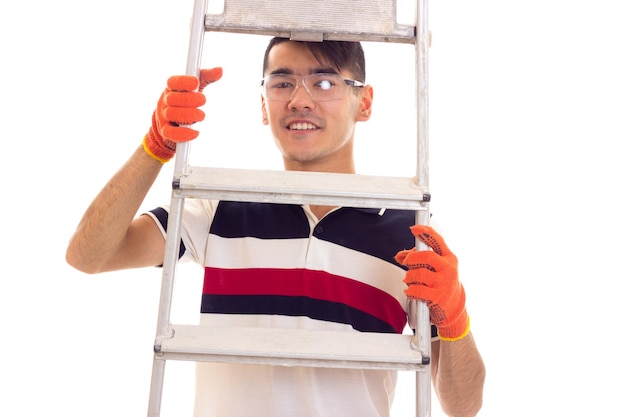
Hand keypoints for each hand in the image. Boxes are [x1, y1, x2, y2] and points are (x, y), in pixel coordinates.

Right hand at [143, 67, 222, 162]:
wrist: (172, 123)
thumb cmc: (186, 101)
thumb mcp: (195, 87)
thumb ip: (206, 77)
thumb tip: (220, 70)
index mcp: (171, 88)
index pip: (173, 82)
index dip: (184, 82)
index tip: (196, 83)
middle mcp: (165, 101)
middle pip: (172, 98)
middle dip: (189, 99)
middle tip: (203, 100)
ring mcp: (164, 116)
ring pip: (171, 114)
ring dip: (189, 115)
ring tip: (201, 115)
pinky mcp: (166, 131)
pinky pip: (171, 133)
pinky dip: (184, 134)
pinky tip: (195, 133)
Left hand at [395, 225, 469, 340]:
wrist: (454, 308)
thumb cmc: (441, 283)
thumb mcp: (434, 268)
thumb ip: (417, 259)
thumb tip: (399, 255)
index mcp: (449, 258)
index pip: (438, 241)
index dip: (426, 233)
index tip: (414, 228)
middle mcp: (449, 269)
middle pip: (426, 256)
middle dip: (412, 258)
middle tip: (407, 263)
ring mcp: (445, 283)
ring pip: (419, 273)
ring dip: (409, 276)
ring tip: (409, 280)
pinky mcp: (438, 297)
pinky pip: (417, 290)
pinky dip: (410, 290)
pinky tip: (411, 291)